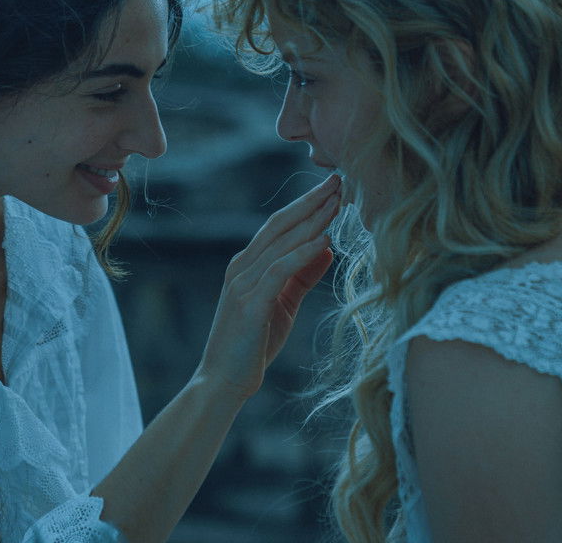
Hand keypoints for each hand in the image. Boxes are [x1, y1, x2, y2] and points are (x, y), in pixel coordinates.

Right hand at [196, 175, 339, 400]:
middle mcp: (241, 267)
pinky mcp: (249, 303)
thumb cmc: (252, 345)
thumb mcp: (283, 305)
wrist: (223, 382)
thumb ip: (302, 275)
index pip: (279, 225)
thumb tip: (327, 248)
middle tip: (338, 180)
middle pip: (280, 224)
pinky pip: (279, 270)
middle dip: (310, 201)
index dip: (306, 204)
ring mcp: (242, 283)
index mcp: (247, 265)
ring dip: (311, 220)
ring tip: (337, 202)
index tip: (333, 188)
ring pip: (280, 242)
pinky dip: (302, 252)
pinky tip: (324, 239)